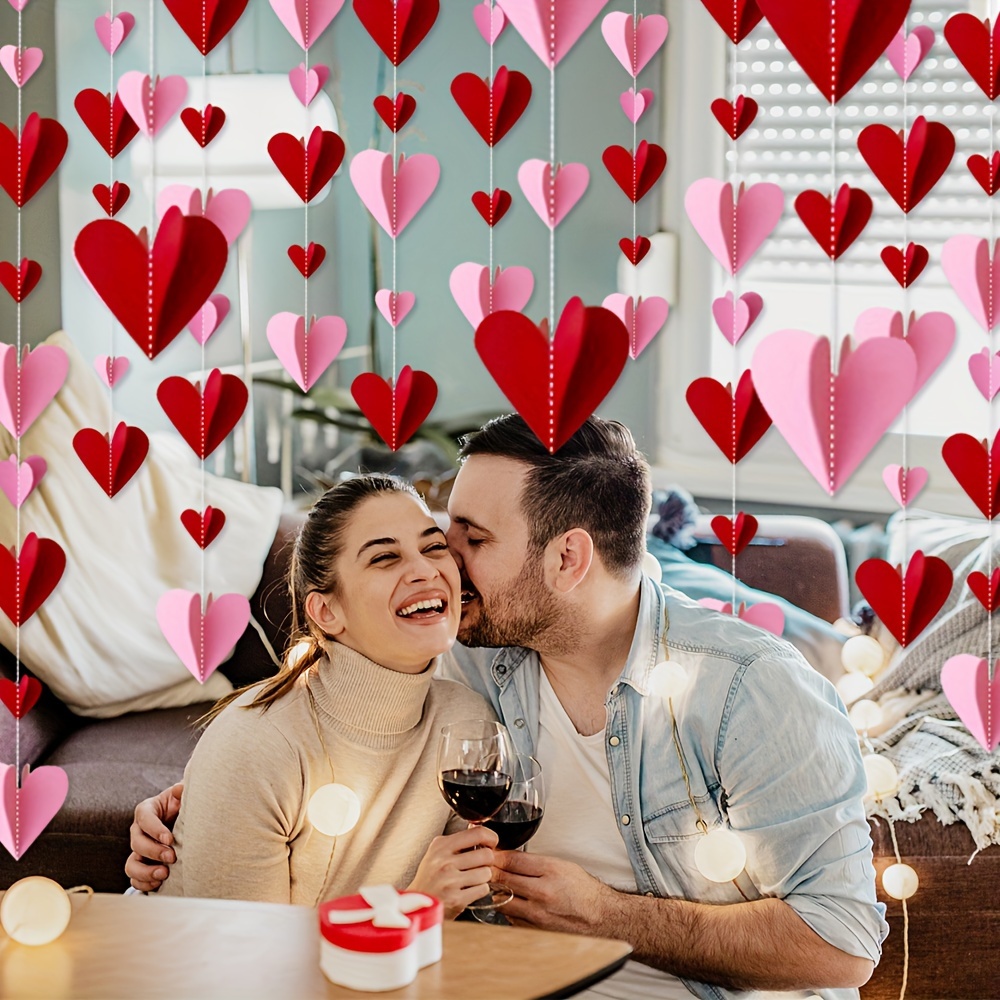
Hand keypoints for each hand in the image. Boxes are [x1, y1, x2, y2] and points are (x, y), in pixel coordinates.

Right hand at [124, 782, 183, 891]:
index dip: (155, 830)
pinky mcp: (141, 864)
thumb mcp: (181, 796)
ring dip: (145, 872)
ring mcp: (138, 850)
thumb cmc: (181, 805)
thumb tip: (180, 788)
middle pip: (137, 843)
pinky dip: (144, 884)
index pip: (145, 819)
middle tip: (172, 857)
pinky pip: (134, 878)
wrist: (182, 820)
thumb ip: (181, 791)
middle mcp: (138, 831)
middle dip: (154, 852)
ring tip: (164, 874)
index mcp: (146, 810)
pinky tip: (158, 884)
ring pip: (131, 864)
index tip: (170, 839)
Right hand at [407, 826, 498, 919]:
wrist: (416, 904)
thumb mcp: (437, 853)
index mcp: (441, 846)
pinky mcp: (456, 899)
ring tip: (472, 879)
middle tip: (481, 865)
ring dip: (483, 877)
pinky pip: (483, 889)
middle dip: (488, 861)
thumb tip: (480, 831)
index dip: (491, 837)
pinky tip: (469, 890)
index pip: (477, 833)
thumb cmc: (429, 879)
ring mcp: (450, 881)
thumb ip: (457, 842)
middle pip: (486, 854)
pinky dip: (480, 890)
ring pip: (486, 873)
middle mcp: (444, 862)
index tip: (492, 843)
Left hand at [495, 850, 614, 934]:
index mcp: (551, 871)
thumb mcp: (562, 865)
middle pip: (504, 879)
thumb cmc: (583, 890)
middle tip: (485, 868)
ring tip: (499, 886)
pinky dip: (509, 910)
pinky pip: (511, 918)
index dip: (497, 856)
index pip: (512, 860)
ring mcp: (538, 914)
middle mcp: (542, 892)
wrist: (600, 916)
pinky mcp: (536, 930)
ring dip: (498, 892)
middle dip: (492, 872)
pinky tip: (514, 903)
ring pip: (503, 900)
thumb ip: (535, 863)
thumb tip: (509, 859)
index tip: (489, 854)